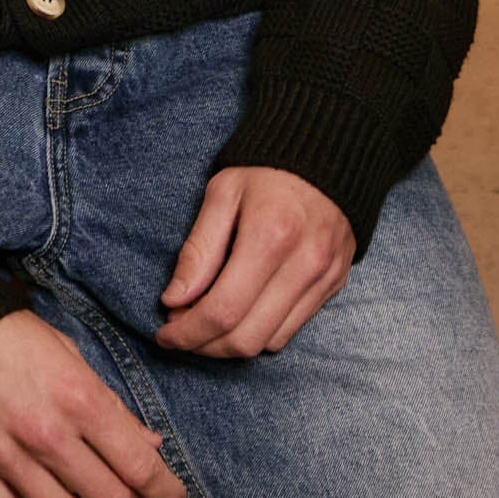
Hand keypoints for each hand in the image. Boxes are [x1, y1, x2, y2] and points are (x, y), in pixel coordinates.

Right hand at [0, 308, 188, 497]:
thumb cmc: (7, 335)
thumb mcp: (69, 353)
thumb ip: (110, 404)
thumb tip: (148, 445)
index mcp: (77, 398)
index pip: (139, 467)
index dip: (167, 493)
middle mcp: (47, 434)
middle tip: (129, 494)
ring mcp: (7, 458)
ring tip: (81, 492)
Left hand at [156, 165, 354, 357]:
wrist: (330, 151)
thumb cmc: (266, 169)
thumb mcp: (223, 192)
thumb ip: (198, 249)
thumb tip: (174, 299)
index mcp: (270, 237)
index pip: (223, 311)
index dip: (188, 332)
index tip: (164, 333)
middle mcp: (303, 265)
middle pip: (246, 338)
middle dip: (204, 346)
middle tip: (179, 330)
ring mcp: (323, 279)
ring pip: (269, 342)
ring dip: (229, 346)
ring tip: (203, 323)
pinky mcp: (334, 285)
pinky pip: (291, 331)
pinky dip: (258, 333)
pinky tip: (238, 314)